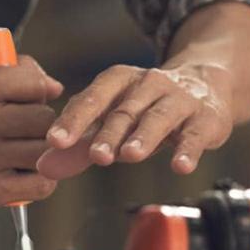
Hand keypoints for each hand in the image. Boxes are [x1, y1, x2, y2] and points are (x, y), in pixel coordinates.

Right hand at [0, 56, 62, 219]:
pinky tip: (26, 176)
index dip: (40, 93)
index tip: (32, 102)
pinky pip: (40, 185)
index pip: (34, 83)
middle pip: (44, 119)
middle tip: (28, 133)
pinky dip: (41, 181)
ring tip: (28, 155)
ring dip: (43, 155)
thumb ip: (7, 75)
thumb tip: (55, 88)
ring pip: (45, 152)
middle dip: (42, 126)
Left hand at [37, 63, 233, 180]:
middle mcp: (148, 84)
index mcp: (118, 81)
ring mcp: (179, 99)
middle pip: (124, 110)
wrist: (205, 84)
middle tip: (95, 156)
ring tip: (129, 155)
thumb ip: (78, 146)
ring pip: (158, 118)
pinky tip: (180, 167)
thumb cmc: (145, 107)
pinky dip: (188, 150)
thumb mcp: (110, 120)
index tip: (55, 141)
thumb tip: (44, 168)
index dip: (73, 119)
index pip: (92, 98)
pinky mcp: (206, 119)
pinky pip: (195, 135)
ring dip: (143, 137)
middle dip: (108, 133)